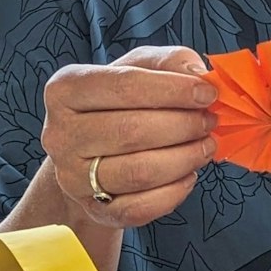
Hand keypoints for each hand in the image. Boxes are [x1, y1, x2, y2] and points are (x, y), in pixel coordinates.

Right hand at [42, 45, 219, 227]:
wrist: (92, 150)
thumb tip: (198, 74)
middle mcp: (60, 134)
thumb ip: (170, 61)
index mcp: (66, 89)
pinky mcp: (93, 209)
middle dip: (183, 126)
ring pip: (139, 173)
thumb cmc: (120, 101)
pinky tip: (188, 174)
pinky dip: (174, 192)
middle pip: (132, 131)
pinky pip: (140, 207)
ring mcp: (72, 177)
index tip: (207, 93)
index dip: (172, 90)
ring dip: (185, 159)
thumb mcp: (140, 67)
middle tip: (209, 122)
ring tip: (205, 146)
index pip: (124, 85)